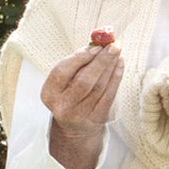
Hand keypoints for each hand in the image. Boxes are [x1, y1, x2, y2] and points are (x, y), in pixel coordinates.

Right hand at [43, 42, 123, 168]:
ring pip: (99, 87)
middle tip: (113, 45)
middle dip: (100, 61)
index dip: (79, 57)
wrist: (75, 126)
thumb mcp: (66, 80)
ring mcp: (80, 115)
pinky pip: (109, 95)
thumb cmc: (70, 93)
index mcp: (49, 93)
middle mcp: (62, 106)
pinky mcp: (97, 119)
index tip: (95, 46)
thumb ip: (77, 61)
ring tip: (117, 52)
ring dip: (110, 67)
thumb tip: (98, 42)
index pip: (62, 72)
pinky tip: (120, 65)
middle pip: (84, 80)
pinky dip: (116, 78)